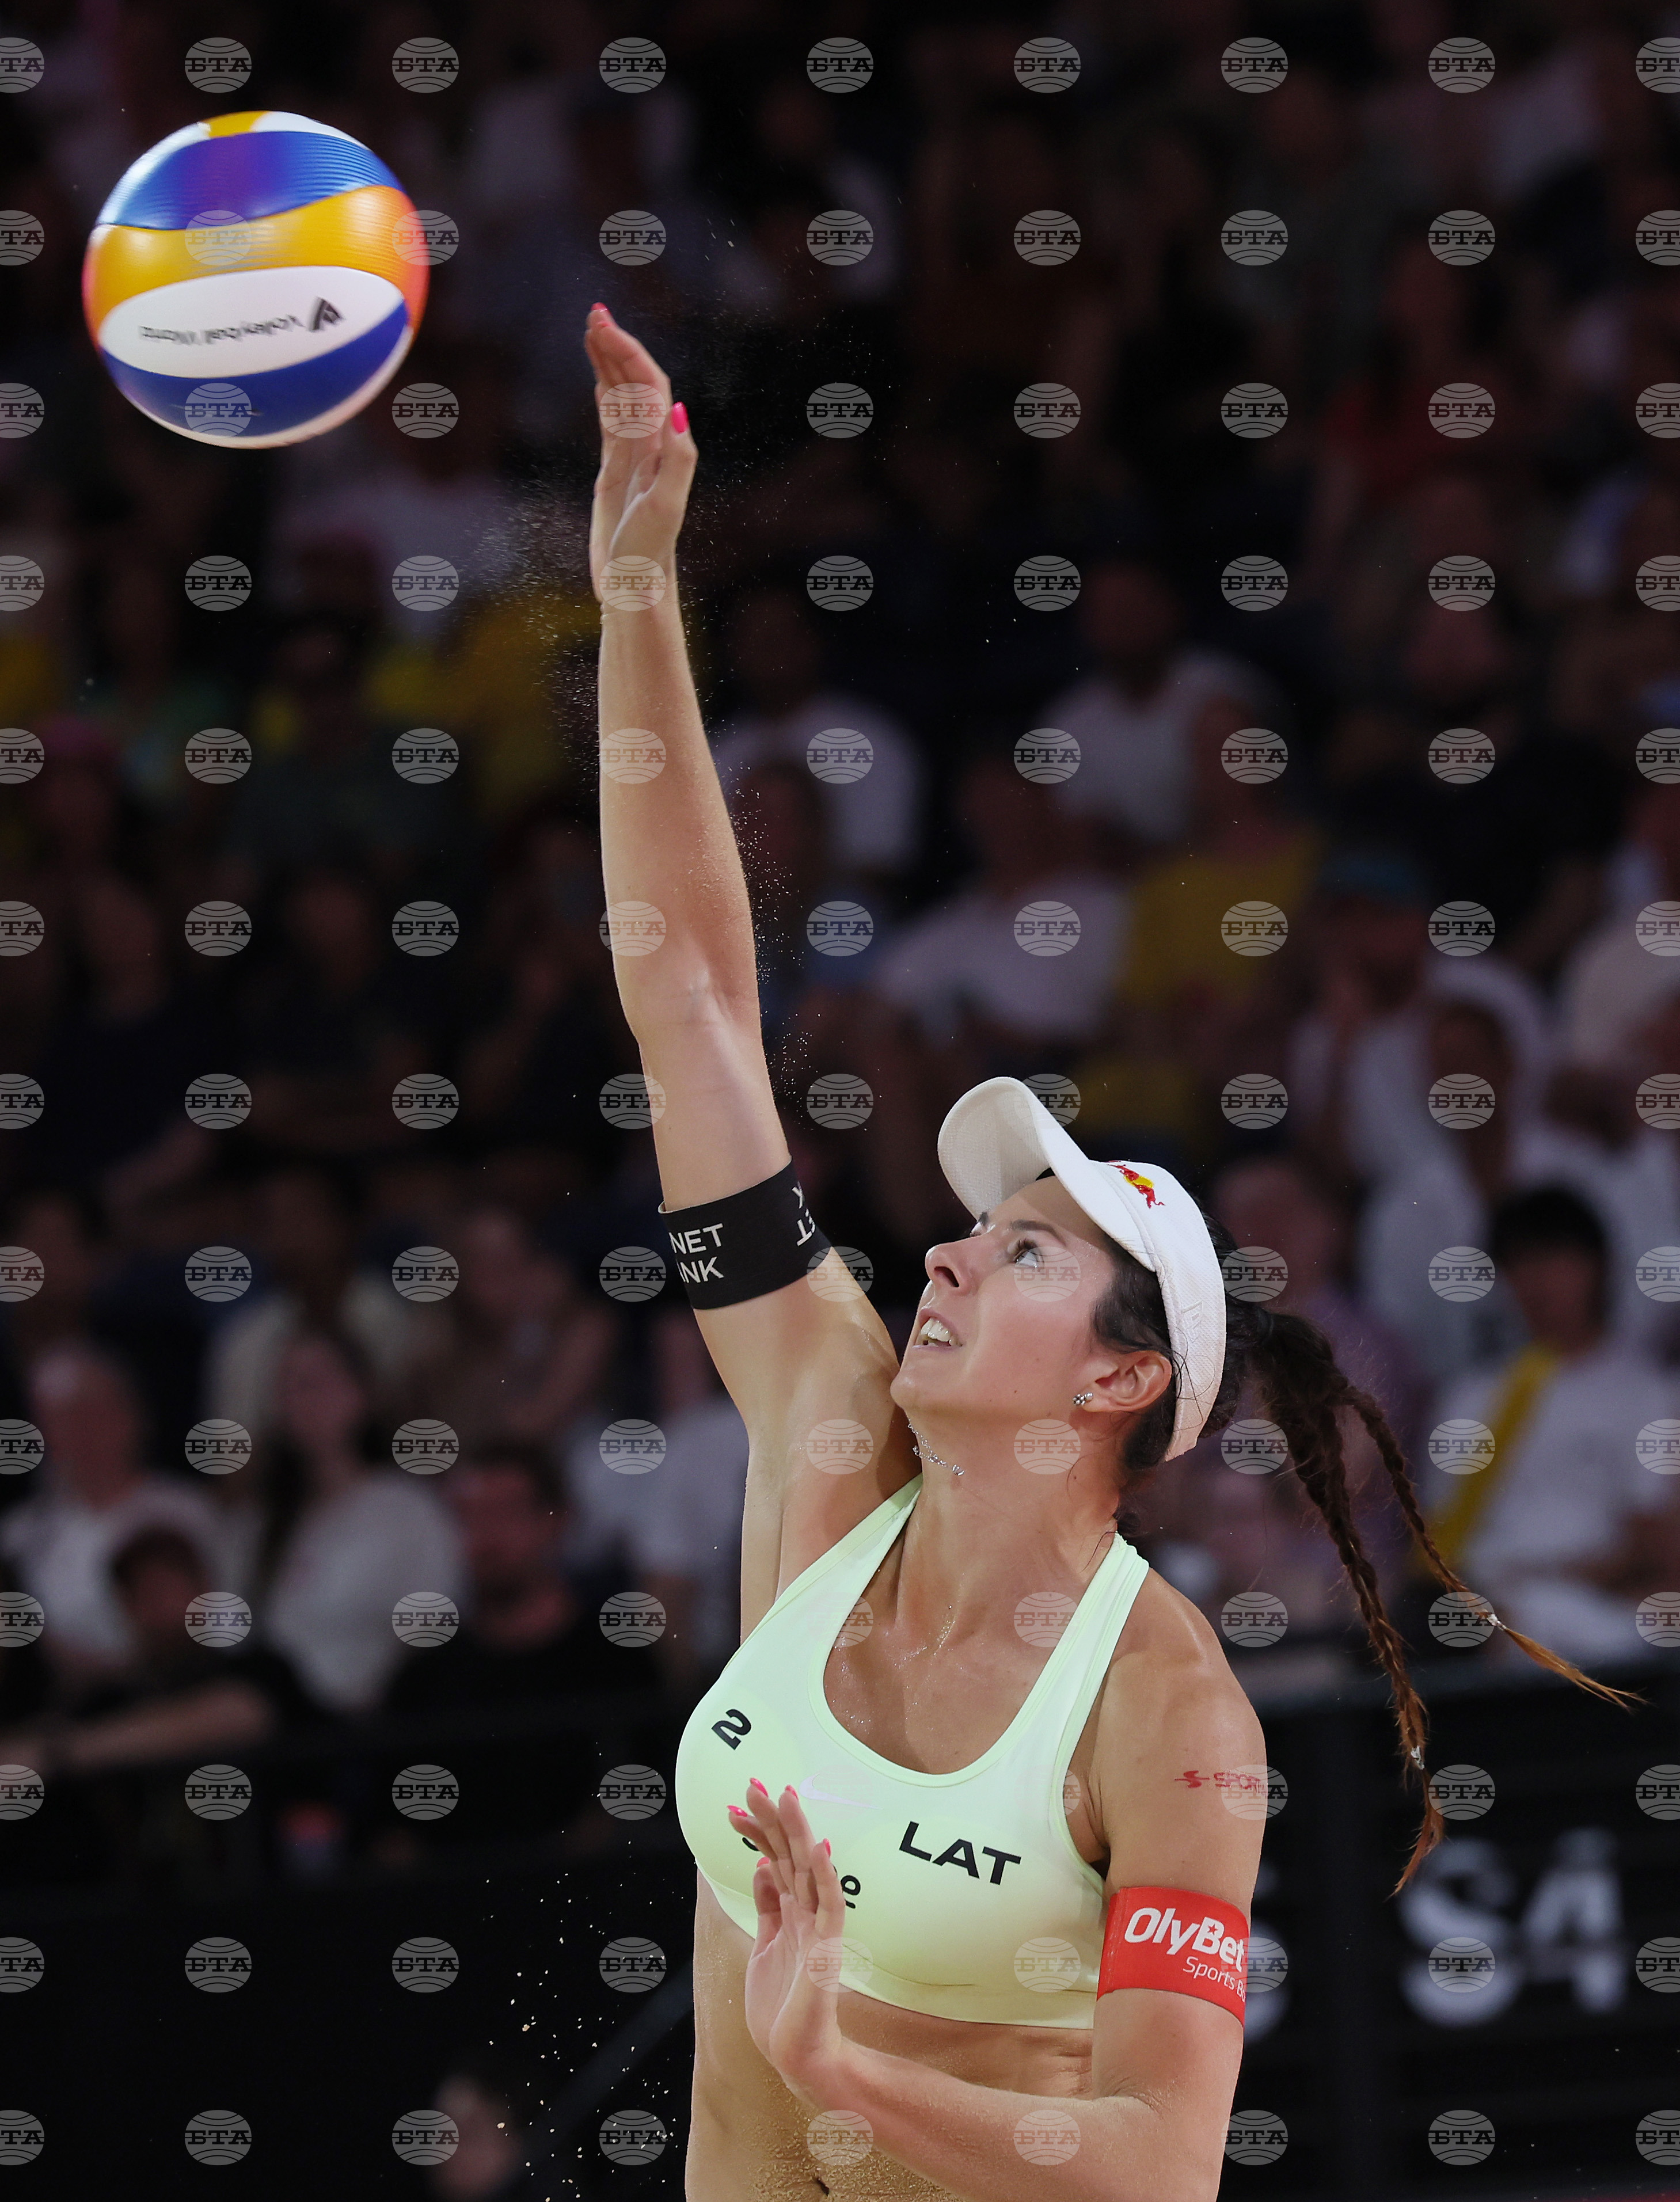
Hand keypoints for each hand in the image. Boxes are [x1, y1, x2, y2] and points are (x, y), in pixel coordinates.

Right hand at [582, 304, 696, 602]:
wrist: (635, 590)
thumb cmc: (647, 557)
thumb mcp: (664, 509)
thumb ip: (678, 460)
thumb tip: (677, 410)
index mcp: (660, 449)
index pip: (646, 385)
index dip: (627, 351)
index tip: (602, 323)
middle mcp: (650, 448)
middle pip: (634, 383)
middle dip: (615, 345)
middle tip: (593, 311)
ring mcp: (633, 459)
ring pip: (621, 398)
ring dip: (609, 361)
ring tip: (592, 328)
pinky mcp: (617, 475)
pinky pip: (611, 423)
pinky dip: (604, 393)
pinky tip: (598, 376)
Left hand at [727, 1781, 852, 2107]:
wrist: (799, 2055)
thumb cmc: (782, 2006)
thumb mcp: (765, 1947)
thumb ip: (768, 1908)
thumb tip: (762, 1866)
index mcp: (789, 1913)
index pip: (772, 1860)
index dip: (755, 1833)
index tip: (734, 1807)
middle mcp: (804, 1913)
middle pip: (788, 1855)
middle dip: (771, 1819)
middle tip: (752, 1782)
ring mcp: (818, 1928)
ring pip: (808, 1870)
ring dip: (796, 1833)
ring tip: (785, 1795)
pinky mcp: (826, 1949)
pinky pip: (829, 1906)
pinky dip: (824, 1877)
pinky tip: (817, 1849)